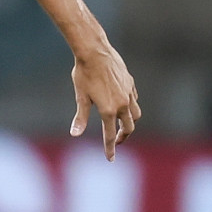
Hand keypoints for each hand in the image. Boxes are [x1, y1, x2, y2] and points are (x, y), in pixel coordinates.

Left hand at [70, 45, 138, 160]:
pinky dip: (131, 107)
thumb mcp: (80, 97)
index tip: (111, 159)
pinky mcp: (131, 84)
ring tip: (121, 125)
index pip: (110, 135)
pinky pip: (135, 100)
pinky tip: (123, 106)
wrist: (95, 52)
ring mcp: (129, 93)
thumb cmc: (84, 74)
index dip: (110, 148)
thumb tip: (75, 134)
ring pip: (136, 115)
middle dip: (123, 137)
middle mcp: (122, 104)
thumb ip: (80, 117)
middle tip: (116, 141)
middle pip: (128, 127)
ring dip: (130, 123)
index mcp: (108, 110)